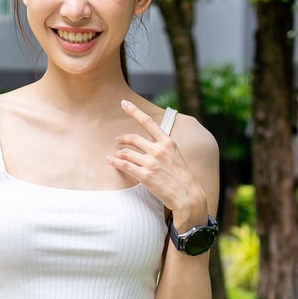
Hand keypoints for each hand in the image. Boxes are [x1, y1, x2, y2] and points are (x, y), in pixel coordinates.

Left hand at [109, 99, 205, 220]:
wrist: (187, 195)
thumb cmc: (181, 175)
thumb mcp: (175, 154)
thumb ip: (162, 145)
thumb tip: (148, 138)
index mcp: (167, 142)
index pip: (147, 121)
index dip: (134, 111)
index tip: (124, 103)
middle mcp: (158, 150)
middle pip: (133, 138)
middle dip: (122, 138)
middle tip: (118, 141)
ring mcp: (151, 163)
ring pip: (126, 152)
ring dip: (118, 152)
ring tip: (116, 154)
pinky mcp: (145, 176)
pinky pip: (124, 165)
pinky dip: (114, 161)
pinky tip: (110, 160)